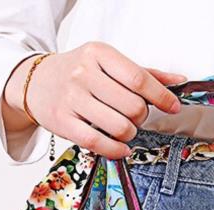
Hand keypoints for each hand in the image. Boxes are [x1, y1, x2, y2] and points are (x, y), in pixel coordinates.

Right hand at [3, 42, 186, 158]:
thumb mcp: (108, 64)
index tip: (173, 107)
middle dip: (141, 117)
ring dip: (129, 134)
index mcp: (99, 54)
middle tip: (135, 117)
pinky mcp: (63, 122)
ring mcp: (72, 98)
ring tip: (124, 130)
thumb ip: (143, 73)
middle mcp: (84, 74)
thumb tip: (178, 81)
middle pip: (132, 107)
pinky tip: (121, 148)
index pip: (138, 79)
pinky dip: (116, 150)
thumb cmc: (79, 73)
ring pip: (119, 127)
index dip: (161, 96)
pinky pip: (98, 143)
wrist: (35, 82)